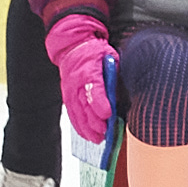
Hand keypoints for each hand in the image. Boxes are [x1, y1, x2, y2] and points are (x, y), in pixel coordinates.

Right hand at [48, 14, 115, 149]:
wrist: (74, 47)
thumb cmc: (95, 53)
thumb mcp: (110, 58)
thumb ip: (115, 76)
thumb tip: (120, 95)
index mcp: (89, 69)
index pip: (94, 88)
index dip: (100, 102)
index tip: (108, 114)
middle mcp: (76, 82)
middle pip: (84, 106)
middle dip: (95, 122)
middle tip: (106, 133)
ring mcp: (69, 91)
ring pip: (78, 114)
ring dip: (88, 128)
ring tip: (99, 138)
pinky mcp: (67, 98)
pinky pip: (73, 115)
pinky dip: (80, 126)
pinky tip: (88, 135)